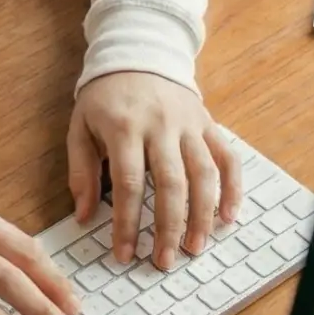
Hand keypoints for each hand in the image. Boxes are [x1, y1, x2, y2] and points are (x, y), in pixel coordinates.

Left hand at [69, 72, 241, 270]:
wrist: (137, 53)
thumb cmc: (104, 97)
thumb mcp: (80, 127)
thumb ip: (81, 172)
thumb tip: (84, 218)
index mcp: (125, 128)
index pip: (129, 184)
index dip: (127, 224)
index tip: (124, 254)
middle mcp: (161, 126)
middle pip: (171, 184)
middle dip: (168, 228)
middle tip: (164, 262)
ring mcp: (189, 124)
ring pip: (203, 174)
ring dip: (202, 215)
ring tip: (195, 248)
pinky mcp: (208, 123)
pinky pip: (227, 157)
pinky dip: (233, 188)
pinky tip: (229, 217)